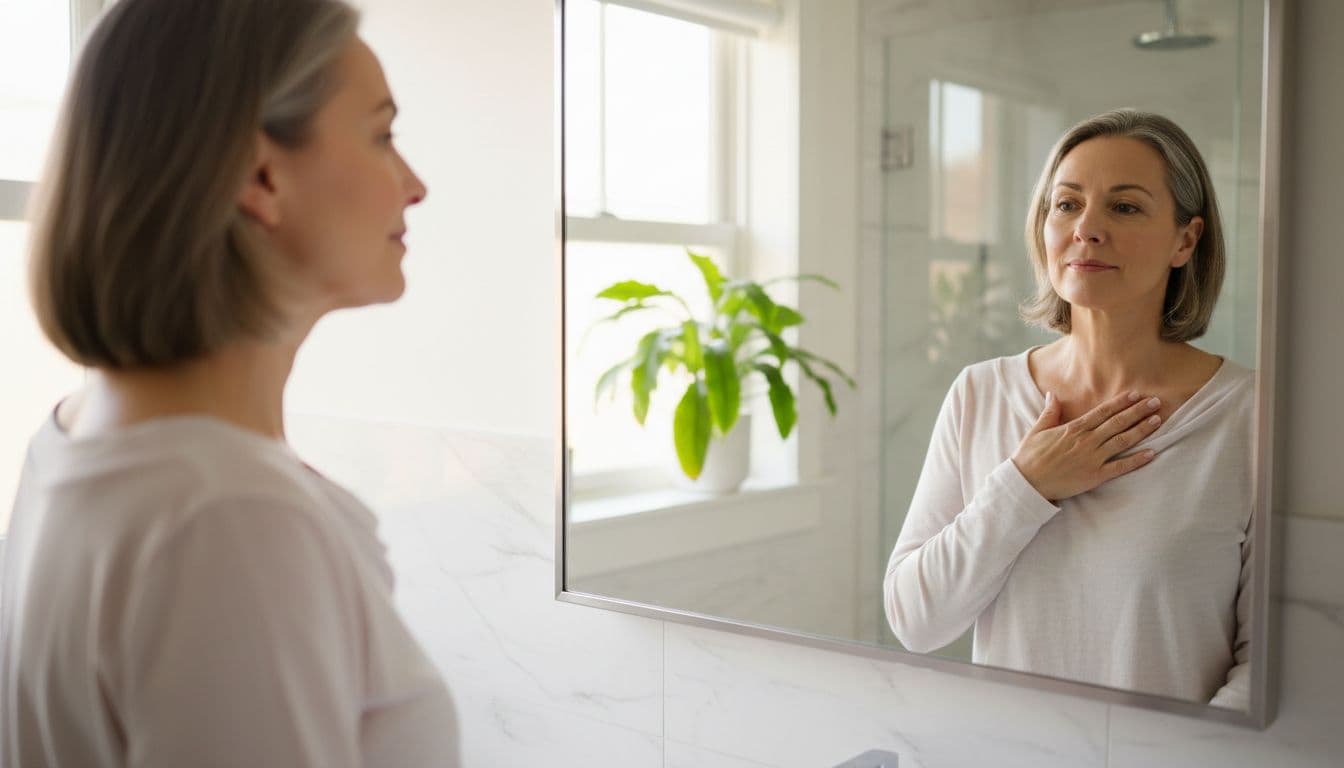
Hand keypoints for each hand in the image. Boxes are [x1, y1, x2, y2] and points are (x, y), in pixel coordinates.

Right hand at [1012, 390, 1161, 501]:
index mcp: (1073, 429)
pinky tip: (1151, 453)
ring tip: (1158, 421)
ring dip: (1141, 430)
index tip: (1136, 394)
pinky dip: (1136, 460)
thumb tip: (1053, 394)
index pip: (1103, 412)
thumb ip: (1049, 412)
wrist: (1026, 483)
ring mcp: (1092, 459)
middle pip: (1117, 423)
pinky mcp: (1094, 476)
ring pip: (1122, 441)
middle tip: (1156, 402)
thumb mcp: (1037, 430)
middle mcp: (1086, 441)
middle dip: (1138, 411)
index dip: (1121, 402)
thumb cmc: (1029, 457)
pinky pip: (1120, 467)